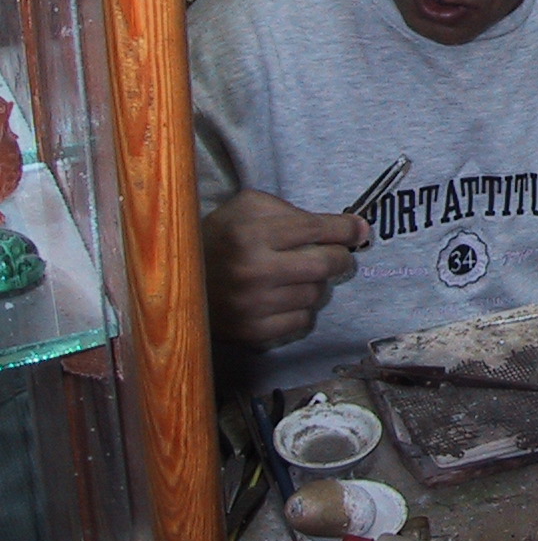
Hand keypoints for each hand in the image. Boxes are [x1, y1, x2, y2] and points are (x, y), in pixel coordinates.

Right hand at [202, 188, 370, 346]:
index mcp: (251, 232)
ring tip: (300, 276)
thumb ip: (293, 210)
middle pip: (326, 264)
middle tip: (337, 255)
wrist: (174, 282)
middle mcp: (253, 270)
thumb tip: (352, 227)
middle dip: (340, 257)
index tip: (360, 230)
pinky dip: (302, 309)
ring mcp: (252, 306)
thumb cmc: (220, 237)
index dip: (347, 229)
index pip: (318, 229)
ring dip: (317, 284)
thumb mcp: (247, 207)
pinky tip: (287, 298)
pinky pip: (302, 321)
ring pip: (317, 294)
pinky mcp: (251, 333)